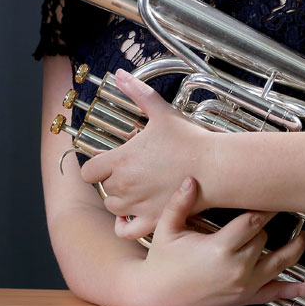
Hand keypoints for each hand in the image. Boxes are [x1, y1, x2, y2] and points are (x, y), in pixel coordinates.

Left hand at [81, 68, 209, 237]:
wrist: (215, 167)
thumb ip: (137, 92)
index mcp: (120, 161)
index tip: (109, 162)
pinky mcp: (153, 221)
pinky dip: (125, 226)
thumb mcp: (160, 111)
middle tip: (130, 173)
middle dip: (112, 181)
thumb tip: (120, 73)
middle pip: (103, 189)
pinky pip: (126, 231)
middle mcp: (124, 186)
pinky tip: (134, 216)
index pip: (88, 171)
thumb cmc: (189, 140)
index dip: (96, 167)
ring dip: (119, 202)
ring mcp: (137, 206)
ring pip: (113, 208)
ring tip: (135, 191)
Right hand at [129, 176, 304, 305]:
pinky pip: (277, 294)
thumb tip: (191, 180)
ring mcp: (244, 286)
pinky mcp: (246, 299)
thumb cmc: (162, 264)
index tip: (272, 194)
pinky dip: (297, 290)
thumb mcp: (167, 229)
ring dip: (293, 249)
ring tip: (302, 237)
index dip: (264, 207)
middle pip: (265, 238)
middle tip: (275, 210)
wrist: (159, 298)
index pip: (252, 221)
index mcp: (219, 248)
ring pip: (280, 263)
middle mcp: (237, 268)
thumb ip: (180, 203)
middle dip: (266, 225)